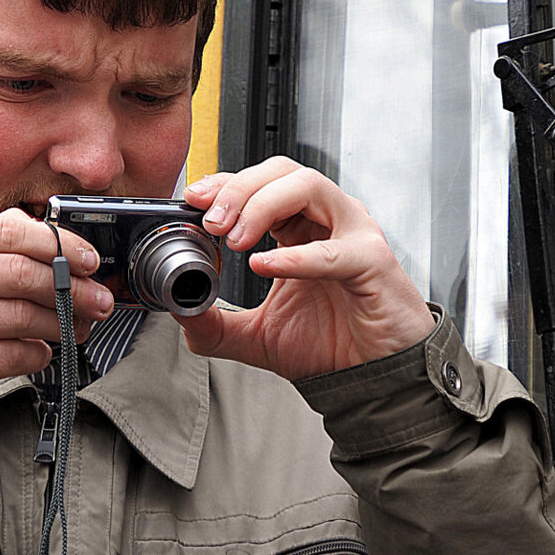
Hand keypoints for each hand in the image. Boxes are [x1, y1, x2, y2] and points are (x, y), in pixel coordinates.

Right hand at [0, 208, 112, 453]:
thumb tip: (50, 236)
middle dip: (70, 286)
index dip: (57, 243)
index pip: (5, 230)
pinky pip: (14, 353)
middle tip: (97, 299)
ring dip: (61, 323)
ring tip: (77, 327)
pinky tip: (39, 353)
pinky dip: (38, 354)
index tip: (89, 259)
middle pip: (18, 271)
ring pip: (21, 314)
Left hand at [175, 157, 434, 381]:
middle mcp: (329, 220)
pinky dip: (296, 255)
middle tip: (211, 221)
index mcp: (301, 226)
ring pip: (309, 186)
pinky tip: (264, 266)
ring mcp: (355, 235)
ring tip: (235, 240)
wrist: (375, 383)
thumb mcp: (257, 336)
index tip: (193, 200)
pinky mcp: (374, 263)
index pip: (260, 181)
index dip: (225, 183)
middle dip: (239, 188)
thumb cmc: (333, 345)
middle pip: (282, 171)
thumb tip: (179, 312)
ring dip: (263, 205)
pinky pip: (335, 249)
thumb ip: (216, 324)